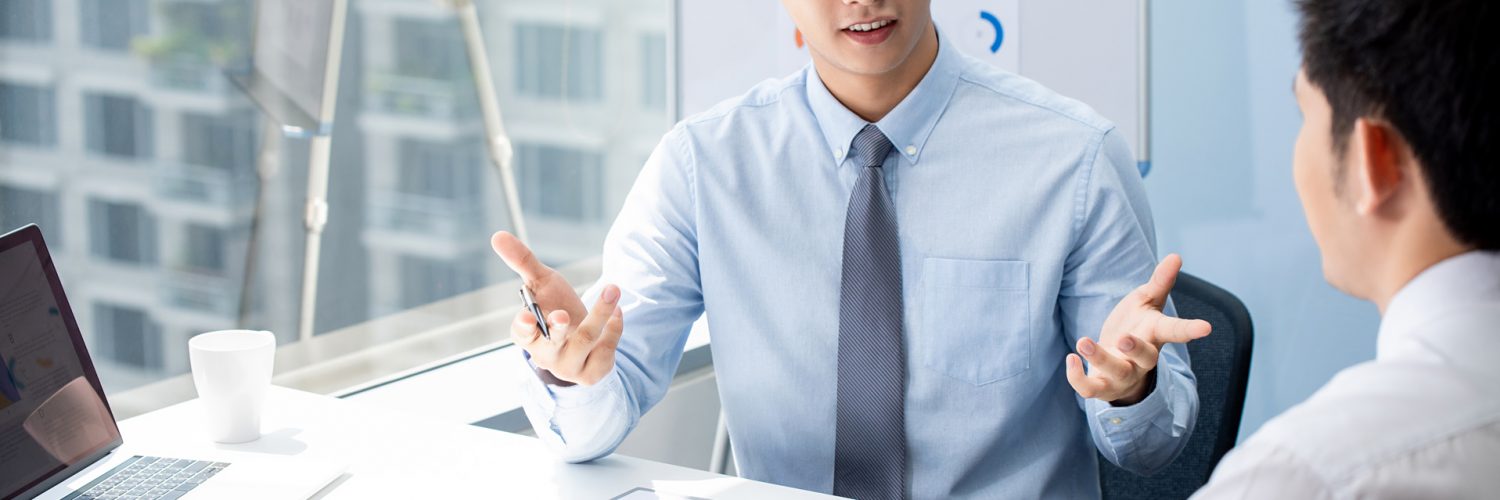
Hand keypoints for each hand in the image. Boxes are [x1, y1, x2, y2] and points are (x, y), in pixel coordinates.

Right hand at [492, 231, 623, 385]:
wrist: (586, 341)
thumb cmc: (556, 308)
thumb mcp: (541, 284)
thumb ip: (522, 262)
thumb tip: (497, 235)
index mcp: (528, 336)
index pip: (521, 334)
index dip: (523, 327)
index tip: (527, 318)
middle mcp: (546, 354)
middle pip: (552, 342)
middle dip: (558, 328)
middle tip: (563, 315)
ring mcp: (570, 366)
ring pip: (585, 339)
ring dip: (600, 312)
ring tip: (612, 289)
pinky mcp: (593, 372)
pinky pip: (606, 348)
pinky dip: (614, 327)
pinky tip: (617, 311)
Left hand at [1065, 254, 1211, 405]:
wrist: (1120, 361)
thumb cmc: (1137, 326)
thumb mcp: (1146, 301)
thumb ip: (1159, 281)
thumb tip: (1176, 255)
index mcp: (1155, 334)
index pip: (1176, 331)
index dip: (1191, 329)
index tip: (1206, 327)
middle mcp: (1142, 359)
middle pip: (1146, 358)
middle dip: (1136, 349)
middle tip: (1123, 339)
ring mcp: (1123, 374)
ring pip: (1116, 372)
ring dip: (1100, 359)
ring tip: (1083, 341)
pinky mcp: (1102, 385)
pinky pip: (1090, 389)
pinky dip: (1077, 378)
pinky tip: (1070, 359)